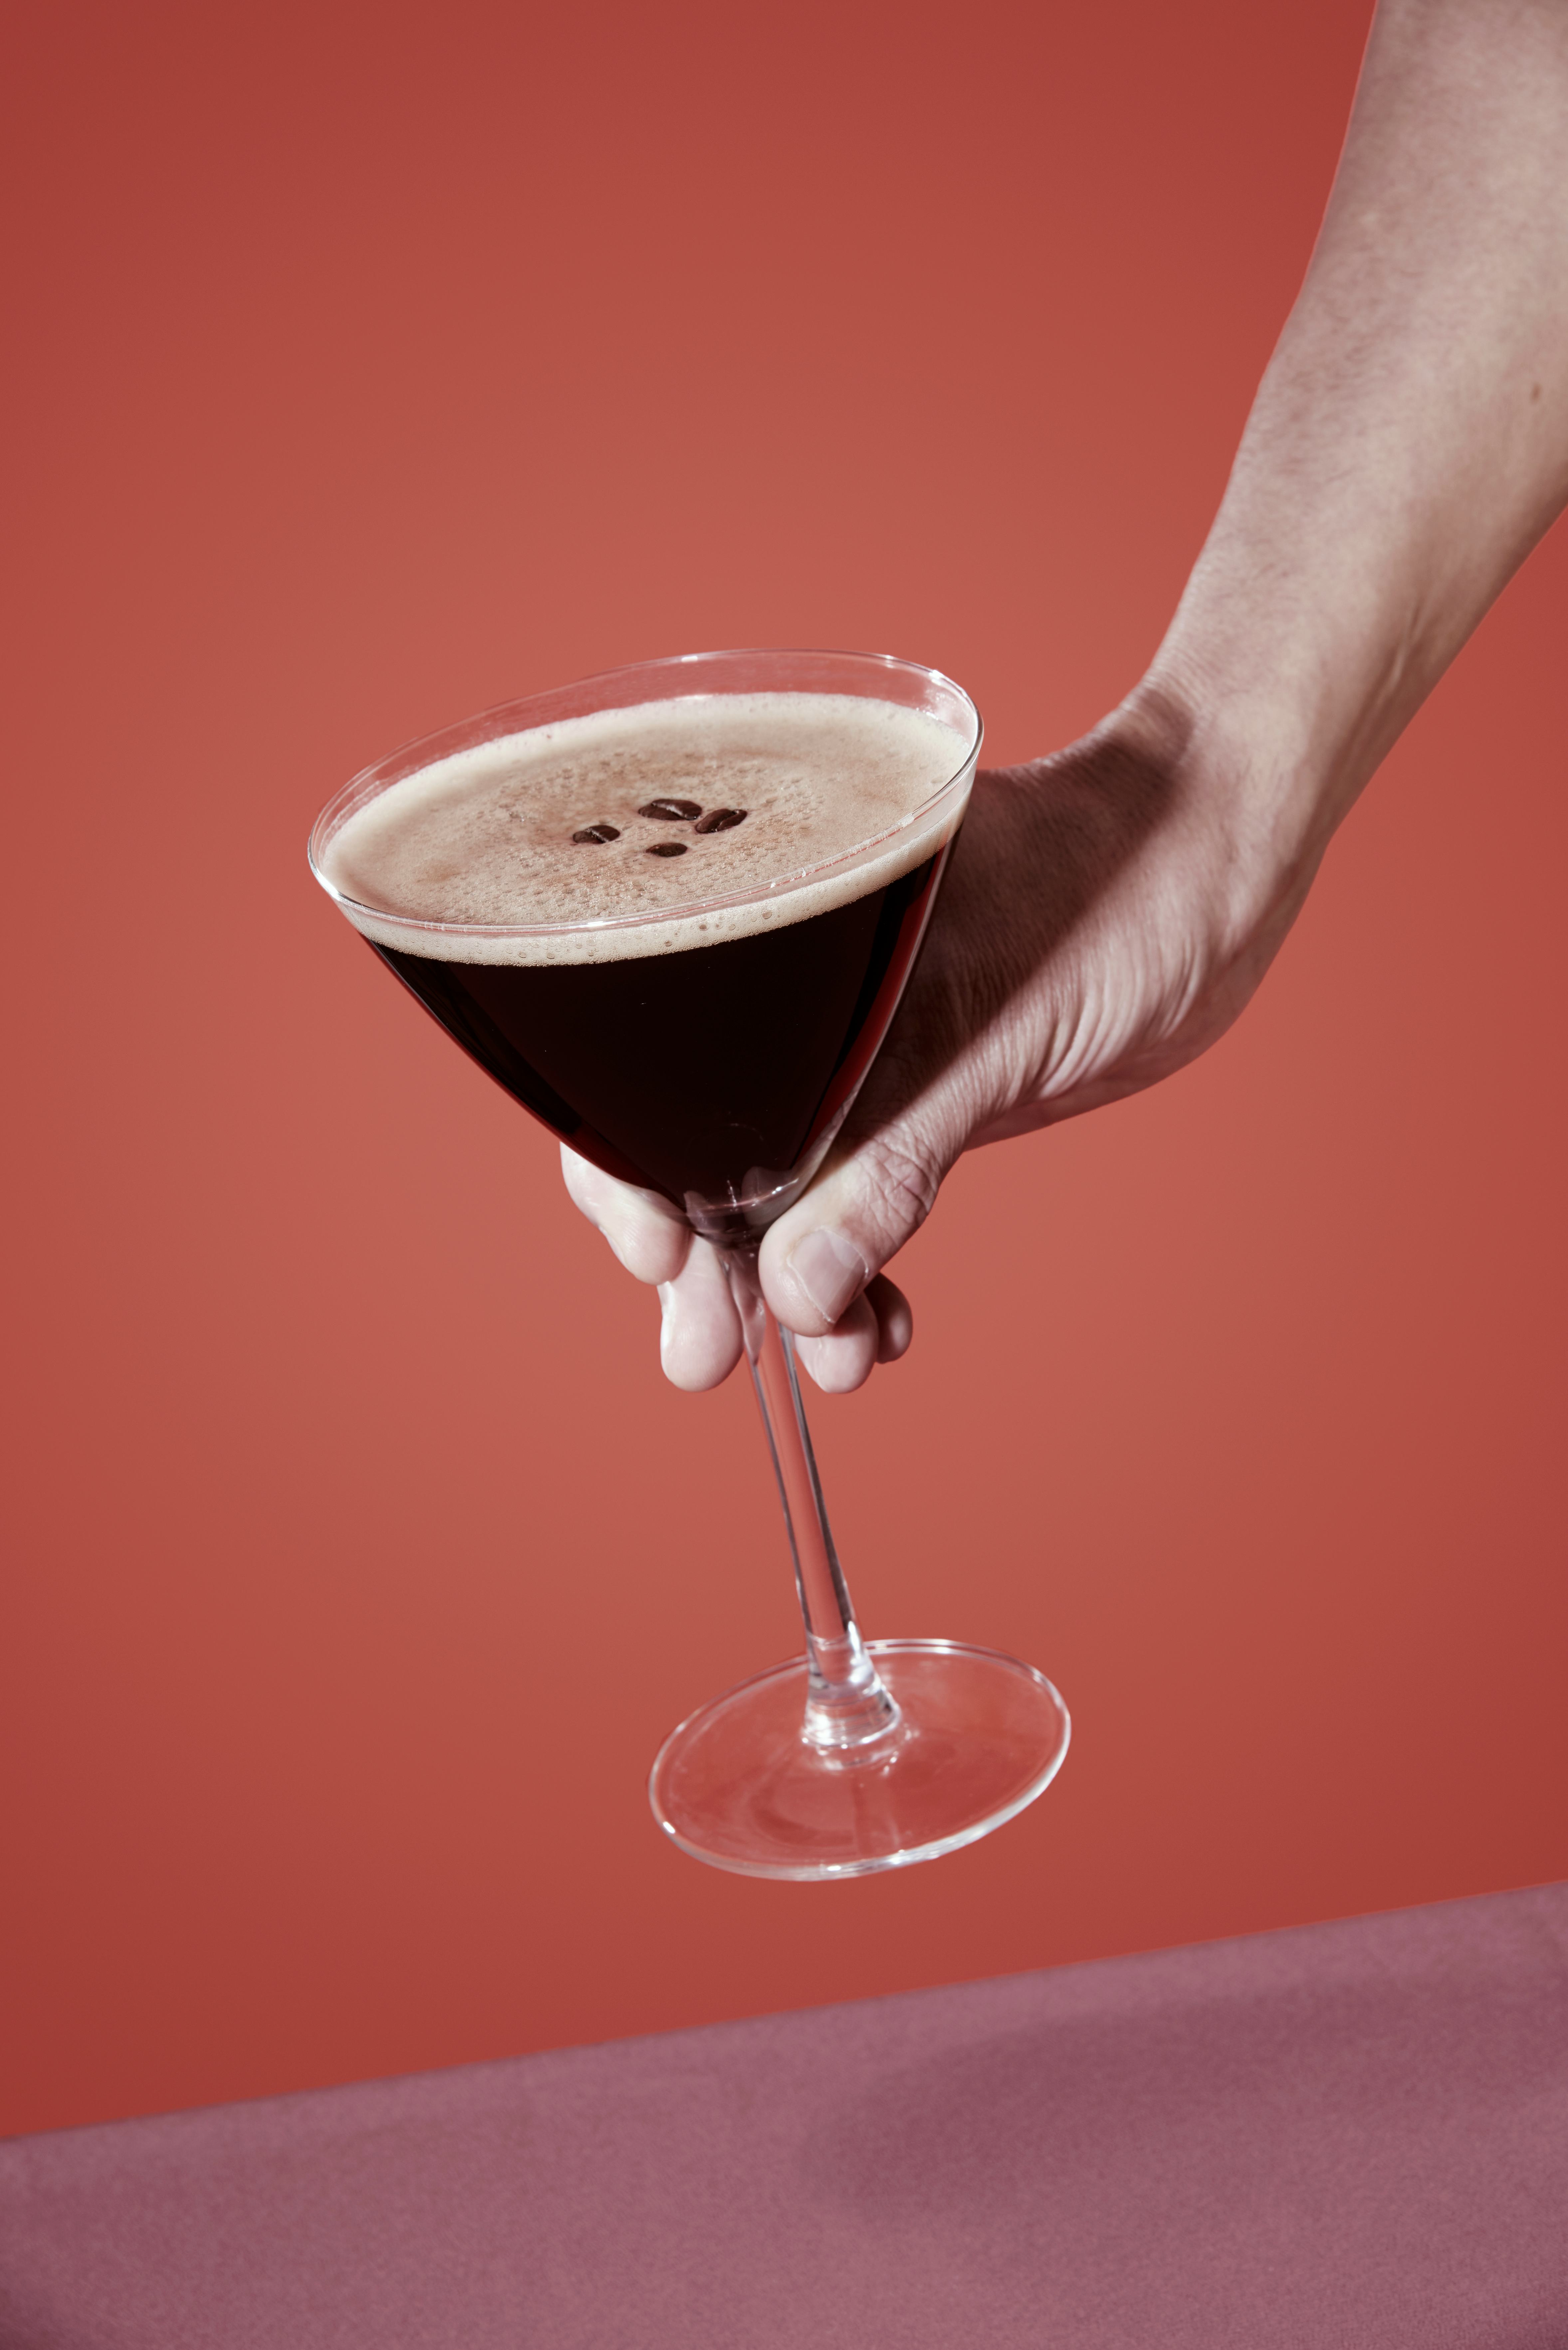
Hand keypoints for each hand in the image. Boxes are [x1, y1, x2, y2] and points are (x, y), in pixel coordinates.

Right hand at [563, 686, 1313, 1391]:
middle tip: (706, 1359)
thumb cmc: (1110, 877)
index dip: (627, 1164)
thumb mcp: (987, 1026)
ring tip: (834, 1368)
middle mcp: (784, 986)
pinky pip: (854, 1199)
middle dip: (700, 1260)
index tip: (659, 1259)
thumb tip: (793, 1294)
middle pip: (691, 1139)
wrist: (1220, 860)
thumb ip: (888, 1160)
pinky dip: (858, 1270)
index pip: (641, 1052)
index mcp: (763, 916)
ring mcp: (846, 1048)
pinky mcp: (914, 1094)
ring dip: (789, 1288)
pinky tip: (881, 1328)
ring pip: (775, 1188)